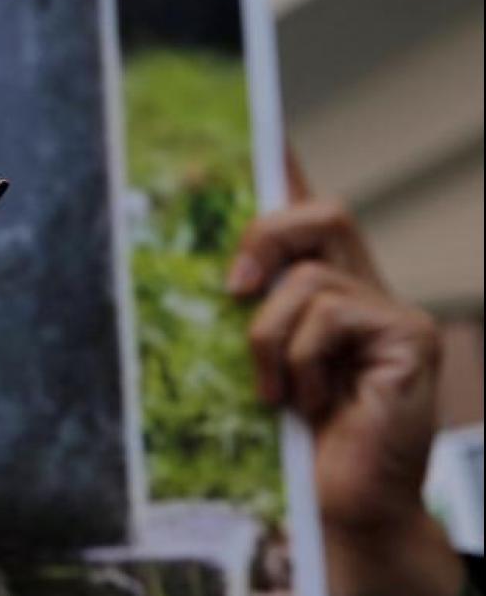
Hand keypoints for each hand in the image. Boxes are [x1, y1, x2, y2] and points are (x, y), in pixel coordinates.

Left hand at [229, 156, 461, 595]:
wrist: (345, 502)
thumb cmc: (299, 436)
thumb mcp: (262, 360)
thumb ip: (255, 310)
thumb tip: (221, 268)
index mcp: (331, 291)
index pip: (313, 211)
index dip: (291, 167)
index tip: (265, 127)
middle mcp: (369, 288)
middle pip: (321, 211)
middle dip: (265, 236)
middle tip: (234, 289)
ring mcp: (395, 311)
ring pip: (307, 278)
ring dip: (268, 338)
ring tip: (280, 391)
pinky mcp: (408, 338)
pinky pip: (326, 315)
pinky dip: (298, 361)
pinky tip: (313, 402)